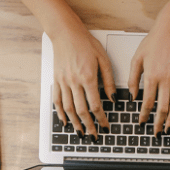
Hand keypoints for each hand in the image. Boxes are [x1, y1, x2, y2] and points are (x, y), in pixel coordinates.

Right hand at [51, 20, 114, 138]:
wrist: (65, 33)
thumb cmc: (86, 44)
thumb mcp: (104, 60)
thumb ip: (109, 81)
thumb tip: (113, 98)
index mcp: (88, 78)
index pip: (95, 105)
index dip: (101, 119)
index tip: (105, 126)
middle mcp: (74, 82)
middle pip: (81, 111)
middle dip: (89, 126)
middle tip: (94, 136)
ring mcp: (63, 82)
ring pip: (68, 108)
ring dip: (75, 123)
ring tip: (81, 133)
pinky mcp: (56, 80)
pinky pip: (57, 100)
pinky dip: (60, 113)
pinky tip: (65, 121)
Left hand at [128, 0, 169, 137]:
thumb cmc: (153, 42)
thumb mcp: (137, 59)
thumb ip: (133, 79)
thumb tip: (133, 96)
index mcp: (152, 76)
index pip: (147, 101)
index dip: (144, 114)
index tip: (142, 122)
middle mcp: (166, 80)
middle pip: (162, 107)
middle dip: (158, 122)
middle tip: (156, 132)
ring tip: (169, 128)